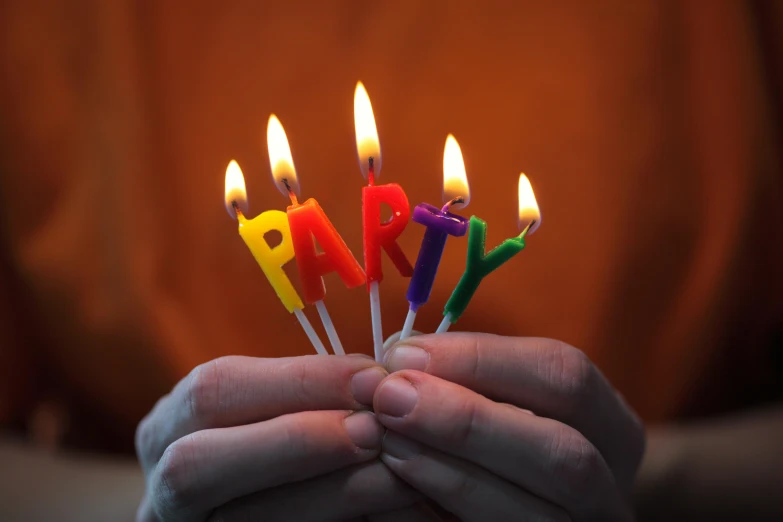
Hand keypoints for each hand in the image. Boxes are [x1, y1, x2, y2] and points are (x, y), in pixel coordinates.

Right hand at [134, 354, 419, 521]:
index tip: (371, 376)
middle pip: (197, 462)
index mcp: (170, 429)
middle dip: (297, 440)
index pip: (215, 389)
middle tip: (374, 429)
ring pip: (239, 519)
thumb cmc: (288, 449)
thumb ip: (311, 395)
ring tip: (396, 472)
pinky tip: (394, 507)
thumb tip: (379, 374)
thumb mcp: (281, 413)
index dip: (298, 381)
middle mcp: (161, 490)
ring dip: (330, 491)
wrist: (282, 508)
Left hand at [374, 333, 644, 521]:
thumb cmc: (498, 448)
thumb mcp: (499, 407)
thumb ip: (463, 380)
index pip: (565, 377)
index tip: (404, 353)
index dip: (481, 359)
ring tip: (384, 439)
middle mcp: (611, 491)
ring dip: (448, 471)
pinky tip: (388, 490)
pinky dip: (431, 514)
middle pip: (562, 453)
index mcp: (609, 429)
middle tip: (389, 396)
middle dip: (467, 421)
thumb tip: (399, 353)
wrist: (506, 510)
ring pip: (533, 515)